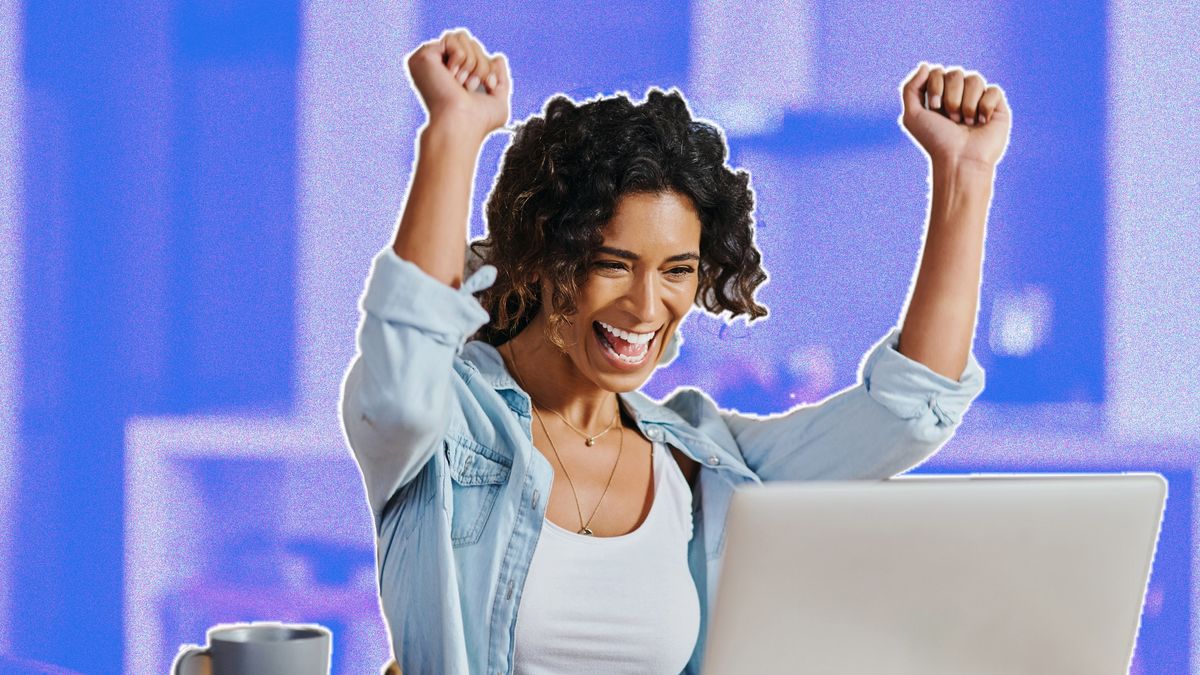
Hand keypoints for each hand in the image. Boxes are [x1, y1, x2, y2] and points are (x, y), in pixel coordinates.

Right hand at [405, 28, 511, 142]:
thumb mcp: (498, 102)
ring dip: (472, 62)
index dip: (487, 66)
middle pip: (470, 42)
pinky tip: (452, 78)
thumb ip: (500, 80)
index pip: (474, 52)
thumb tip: (498, 58)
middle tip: (475, 86)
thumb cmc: (479, 122)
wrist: (462, 125)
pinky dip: (461, 59)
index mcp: (449, 76)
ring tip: (463, 84)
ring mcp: (428, 60)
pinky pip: (453, 39)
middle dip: (482, 64)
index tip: (489, 87)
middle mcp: (437, 67)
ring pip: (462, 37)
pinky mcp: (424, 55)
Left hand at [899, 62, 1011, 170]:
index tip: (935, 108)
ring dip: (967, 104)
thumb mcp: (912, 115)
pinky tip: (982, 122)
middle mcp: (959, 95)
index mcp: (939, 95)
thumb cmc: (935, 140)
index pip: (938, 71)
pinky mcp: (997, 106)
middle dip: (951, 97)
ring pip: (975, 79)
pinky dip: (985, 106)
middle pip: (956, 73)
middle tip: (951, 119)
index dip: (935, 86)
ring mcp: (978, 99)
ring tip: (965, 123)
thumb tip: (926, 65)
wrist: (959, 159)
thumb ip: (910, 88)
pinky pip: (993, 89)